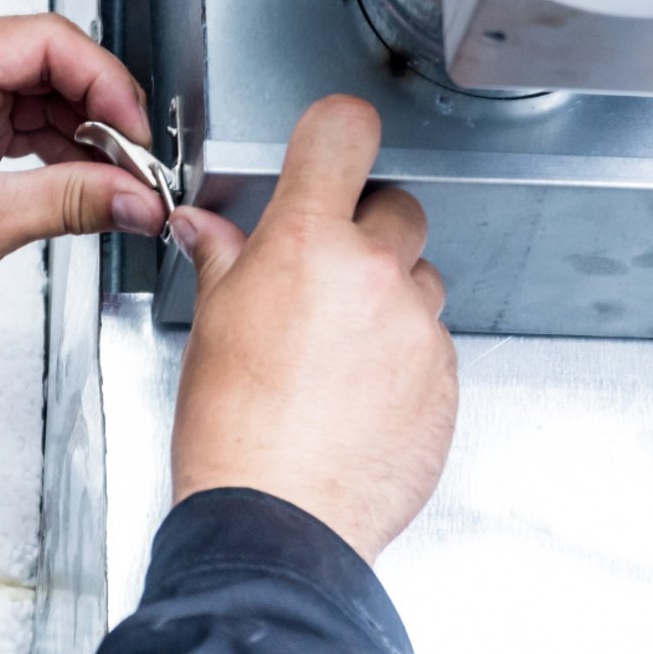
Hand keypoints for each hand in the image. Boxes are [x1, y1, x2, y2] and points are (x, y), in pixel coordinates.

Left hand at [0, 15, 168, 382]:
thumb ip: (74, 202)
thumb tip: (136, 197)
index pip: (51, 43)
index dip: (108, 88)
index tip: (137, 136)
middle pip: (48, 63)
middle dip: (98, 116)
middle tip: (133, 165)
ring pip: (35, 91)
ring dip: (77, 135)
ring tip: (110, 182)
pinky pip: (11, 116)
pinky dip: (47, 148)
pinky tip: (73, 180)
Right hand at [167, 96, 457, 563]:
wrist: (276, 521)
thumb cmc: (234, 432)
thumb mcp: (214, 326)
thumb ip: (224, 259)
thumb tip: (206, 229)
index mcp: (308, 242)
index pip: (344, 133)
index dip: (339, 132)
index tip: (336, 144)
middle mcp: (375, 273)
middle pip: (397, 207)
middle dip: (365, 231)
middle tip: (325, 276)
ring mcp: (418, 327)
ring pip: (419, 280)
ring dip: (389, 298)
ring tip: (338, 350)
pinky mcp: (446, 378)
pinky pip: (433, 343)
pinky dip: (404, 356)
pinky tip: (359, 394)